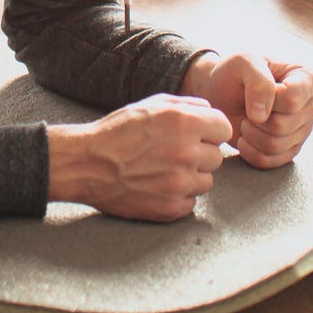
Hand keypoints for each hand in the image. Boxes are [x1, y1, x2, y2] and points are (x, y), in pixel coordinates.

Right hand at [46, 95, 231, 220]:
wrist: (87, 164)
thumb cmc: (118, 132)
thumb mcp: (150, 105)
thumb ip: (186, 105)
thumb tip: (210, 111)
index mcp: (184, 122)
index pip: (225, 129)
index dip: (211, 131)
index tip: (198, 135)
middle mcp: (186, 152)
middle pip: (217, 157)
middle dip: (200, 154)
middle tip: (173, 153)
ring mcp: (180, 183)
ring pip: (206, 181)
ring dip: (190, 176)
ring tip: (163, 170)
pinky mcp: (171, 208)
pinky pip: (191, 202)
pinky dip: (178, 196)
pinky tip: (158, 186)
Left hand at [182, 51, 312, 168]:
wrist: (223, 93)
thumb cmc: (236, 73)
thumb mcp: (244, 62)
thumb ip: (258, 81)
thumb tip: (262, 116)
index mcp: (308, 79)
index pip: (292, 99)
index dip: (267, 98)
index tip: (253, 88)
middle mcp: (312, 106)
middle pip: (283, 125)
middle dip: (255, 118)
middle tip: (246, 107)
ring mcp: (303, 131)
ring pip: (275, 145)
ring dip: (251, 134)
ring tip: (245, 120)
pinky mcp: (290, 151)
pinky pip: (269, 161)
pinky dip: (250, 151)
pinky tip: (244, 137)